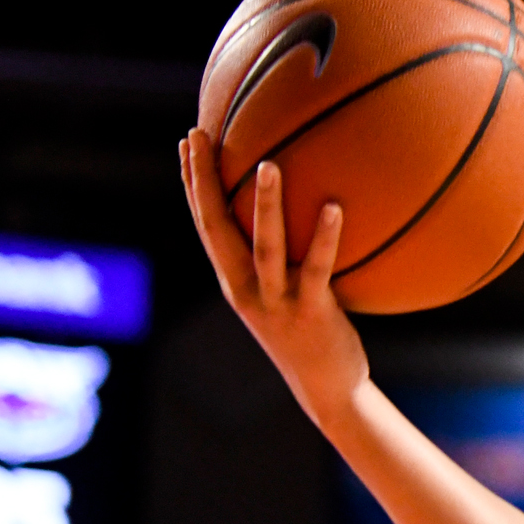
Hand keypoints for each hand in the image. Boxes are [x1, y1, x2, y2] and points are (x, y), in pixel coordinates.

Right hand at [180, 128, 368, 425]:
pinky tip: (335, 207)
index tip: (189, 140)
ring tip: (268, 163)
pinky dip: (326, 238)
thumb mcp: (289, 291)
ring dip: (266, 205)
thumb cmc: (312, 332)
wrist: (326, 387)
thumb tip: (305, 201)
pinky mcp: (311, 313)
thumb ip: (285, 255)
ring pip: (265, 247)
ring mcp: (277, 302)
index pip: (206, 223)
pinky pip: (317, 269)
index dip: (193, 183)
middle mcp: (246, 288)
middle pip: (216, 227)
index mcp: (235, 280)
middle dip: (204, 181)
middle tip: (199, 135)